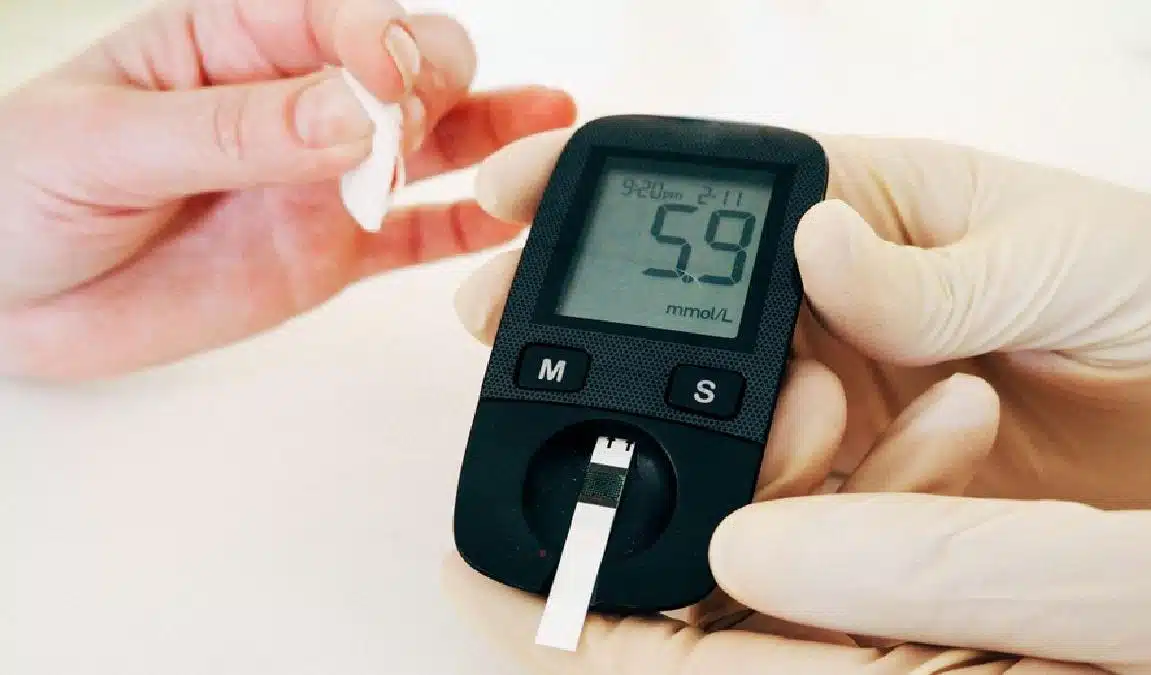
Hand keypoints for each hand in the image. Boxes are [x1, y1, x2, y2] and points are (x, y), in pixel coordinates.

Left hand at [0, 0, 575, 379]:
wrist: (3, 305)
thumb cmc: (16, 194)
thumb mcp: (107, 144)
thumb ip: (232, 129)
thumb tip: (344, 114)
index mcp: (233, 41)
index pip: (340, 15)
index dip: (380, 40)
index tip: (384, 84)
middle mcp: (294, 104)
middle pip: (410, 68)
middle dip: (435, 89)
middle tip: (412, 138)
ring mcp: (320, 180)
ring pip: (433, 144)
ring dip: (492, 137)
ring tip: (542, 140)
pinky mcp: (329, 252)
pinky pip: (416, 235)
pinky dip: (465, 231)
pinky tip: (506, 221)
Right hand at [441, 129, 1150, 672]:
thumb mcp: (1059, 255)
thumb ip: (930, 270)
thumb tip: (813, 247)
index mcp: (868, 206)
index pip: (713, 187)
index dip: (608, 182)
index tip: (512, 188)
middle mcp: (840, 299)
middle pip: (682, 305)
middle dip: (586, 308)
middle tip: (501, 321)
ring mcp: (849, 389)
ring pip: (724, 405)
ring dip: (715, 416)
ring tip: (806, 415)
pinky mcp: (875, 476)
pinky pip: (805, 490)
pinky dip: (815, 486)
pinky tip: (901, 446)